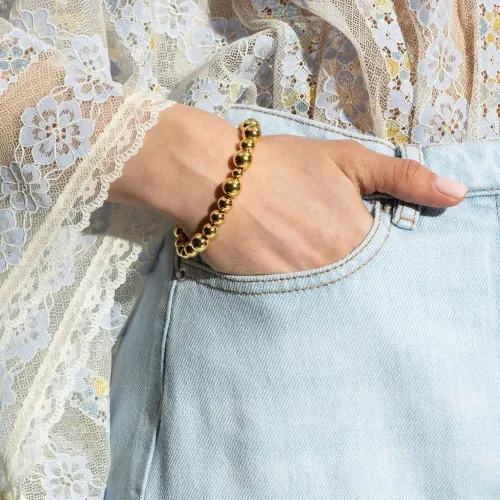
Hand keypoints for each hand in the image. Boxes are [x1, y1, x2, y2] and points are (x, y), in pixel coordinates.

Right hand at [110, 105, 467, 275]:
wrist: (215, 179)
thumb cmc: (282, 165)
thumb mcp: (346, 160)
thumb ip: (403, 178)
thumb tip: (456, 195)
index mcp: (356, 238)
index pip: (386, 265)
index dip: (375, 255)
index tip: (363, 247)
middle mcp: (332, 270)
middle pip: (358, 286)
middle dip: (351, 274)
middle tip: (327, 254)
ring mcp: (298, 287)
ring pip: (327, 299)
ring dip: (326, 287)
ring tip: (306, 264)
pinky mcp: (267, 295)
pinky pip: (293, 305)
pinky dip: (297, 295)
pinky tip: (285, 274)